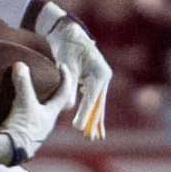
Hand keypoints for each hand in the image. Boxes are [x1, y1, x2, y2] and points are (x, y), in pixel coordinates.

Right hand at [0, 64, 75, 164]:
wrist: (7, 152)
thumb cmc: (21, 128)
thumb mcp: (23, 103)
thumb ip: (23, 84)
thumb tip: (20, 64)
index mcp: (51, 115)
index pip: (64, 94)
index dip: (65, 78)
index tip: (62, 65)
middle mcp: (46, 125)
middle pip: (53, 105)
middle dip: (52, 92)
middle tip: (48, 79)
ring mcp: (34, 132)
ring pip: (39, 114)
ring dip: (37, 104)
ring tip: (29, 94)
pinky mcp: (22, 137)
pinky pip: (26, 121)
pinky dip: (24, 112)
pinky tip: (14, 110)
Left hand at [45, 15, 112, 137]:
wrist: (68, 33)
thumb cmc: (66, 47)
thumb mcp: (66, 67)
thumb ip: (68, 87)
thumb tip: (69, 107)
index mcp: (100, 74)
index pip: (91, 99)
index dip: (85, 115)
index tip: (79, 129)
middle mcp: (104, 77)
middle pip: (99, 103)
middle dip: (95, 122)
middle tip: (91, 138)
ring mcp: (101, 78)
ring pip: (98, 103)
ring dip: (95, 119)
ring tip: (94, 135)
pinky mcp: (96, 79)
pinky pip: (94, 98)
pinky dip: (91, 110)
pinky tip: (91, 123)